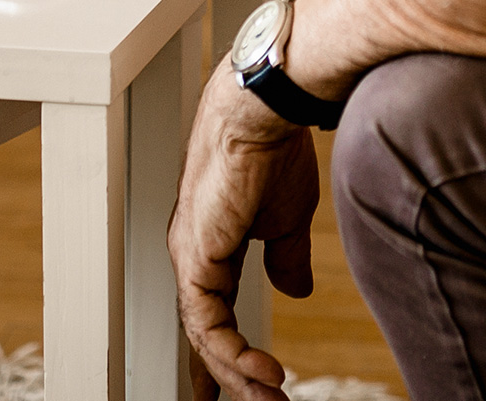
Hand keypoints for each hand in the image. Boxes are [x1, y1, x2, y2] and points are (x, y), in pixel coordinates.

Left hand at [170, 74, 318, 400]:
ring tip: (269, 398)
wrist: (266, 113)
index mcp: (212, 243)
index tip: (240, 383)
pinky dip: (232, 354)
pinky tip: (260, 372)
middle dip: (223, 376)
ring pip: (205, 336)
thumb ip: (285, 257)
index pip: (212, 312)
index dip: (223, 353)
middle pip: (203, 332)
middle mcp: (195, 254)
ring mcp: (191, 257)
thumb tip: (294, 290)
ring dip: (238, 373)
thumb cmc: (276, 151)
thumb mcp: (287, 219)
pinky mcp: (196, 257)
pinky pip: (207, 325)